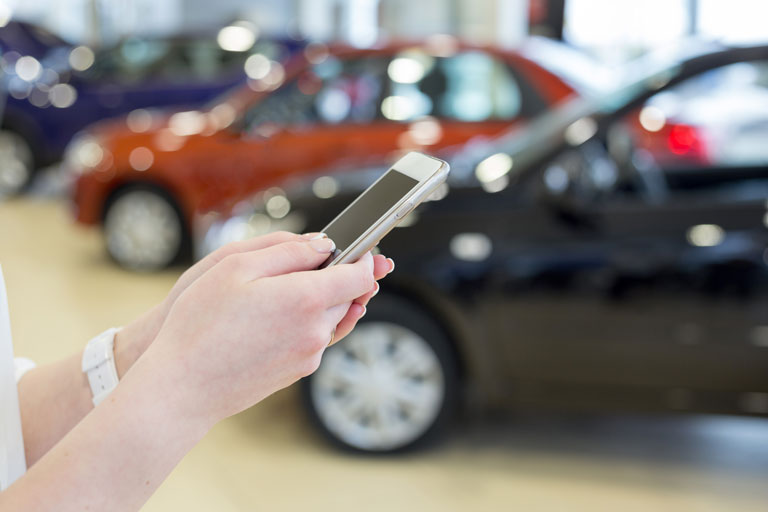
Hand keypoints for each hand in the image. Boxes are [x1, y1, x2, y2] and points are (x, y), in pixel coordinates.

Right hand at [140, 238, 378, 424]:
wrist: (182, 385)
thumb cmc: (200, 322)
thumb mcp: (236, 266)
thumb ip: (287, 250)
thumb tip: (323, 246)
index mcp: (307, 298)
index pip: (360, 275)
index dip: (363, 257)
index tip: (358, 247)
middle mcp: (316, 330)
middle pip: (349, 296)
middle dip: (340, 277)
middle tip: (317, 263)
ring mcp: (309, 356)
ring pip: (332, 318)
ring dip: (322, 300)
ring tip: (288, 290)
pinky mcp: (298, 372)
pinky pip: (315, 339)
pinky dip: (307, 323)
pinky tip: (276, 318)